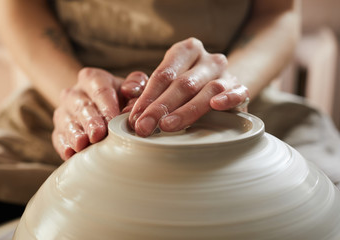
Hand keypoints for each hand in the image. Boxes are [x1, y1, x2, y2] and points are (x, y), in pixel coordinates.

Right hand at [52, 67, 147, 159]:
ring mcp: (64, 111)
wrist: (102, 107)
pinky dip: (64, 146)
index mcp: (93, 78)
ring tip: (82, 145)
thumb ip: (136, 85)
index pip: (100, 90)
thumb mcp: (133, 86)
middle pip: (82, 107)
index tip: (113, 120)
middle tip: (97, 134)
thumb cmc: (122, 97)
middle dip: (90, 121)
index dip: (106, 105)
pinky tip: (70, 153)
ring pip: (67, 122)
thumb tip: (130, 92)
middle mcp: (75, 93)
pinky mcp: (58, 130)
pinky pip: (58, 137)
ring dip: (75, 134)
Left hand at [129, 37, 248, 136]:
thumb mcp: (166, 83)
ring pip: (207, 90)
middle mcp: (207, 59)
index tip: (135, 118)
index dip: (147, 97)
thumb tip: (128, 99)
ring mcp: (226, 73)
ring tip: (167, 126)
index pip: (164, 74)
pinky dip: (227, 98)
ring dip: (186, 110)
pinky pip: (238, 93)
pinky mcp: (241, 89)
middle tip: (144, 127)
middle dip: (161, 107)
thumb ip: (147, 90)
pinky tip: (216, 106)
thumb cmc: (187, 86)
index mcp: (186, 50)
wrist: (221, 86)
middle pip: (183, 83)